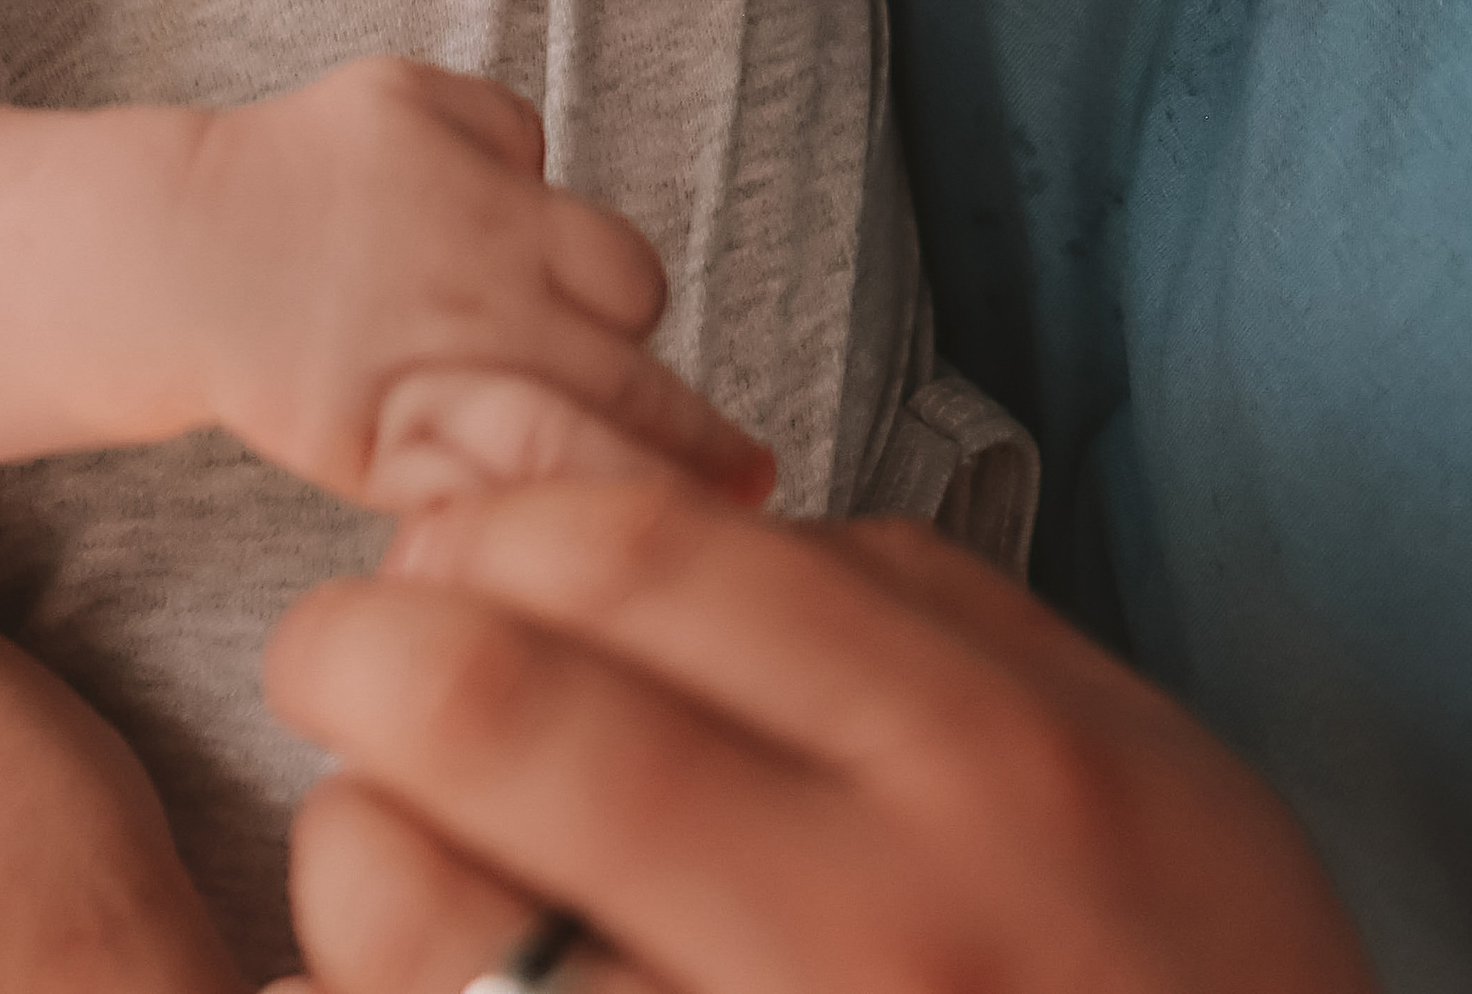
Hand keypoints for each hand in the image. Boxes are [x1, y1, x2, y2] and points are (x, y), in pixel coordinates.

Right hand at [182, 61, 772, 512]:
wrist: (181, 247)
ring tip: (713, 532)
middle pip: (629, 377)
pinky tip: (579, 566)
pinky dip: (536, 532)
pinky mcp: (384, 454)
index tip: (644, 352)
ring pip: (577, 450)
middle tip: (749, 475)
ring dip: (651, 492)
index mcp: (502, 205)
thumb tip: (551, 169)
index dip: (638, 317)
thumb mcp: (409, 93)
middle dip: (695, 435)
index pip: (629, 275)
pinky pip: (482, 507)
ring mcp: (438, 379)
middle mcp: (485, 294)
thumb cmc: (300, 165)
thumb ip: (501, 124)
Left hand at [266, 483, 1378, 993]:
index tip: (447, 545)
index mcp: (980, 765)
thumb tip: (662, 526)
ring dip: (357, 857)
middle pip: (492, 712)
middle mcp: (870, 927)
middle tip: (344, 656)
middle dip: (361, 648)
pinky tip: (437, 989)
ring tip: (383, 849)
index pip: (643, 557)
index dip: (496, 525)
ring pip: (418, 931)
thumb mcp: (1126, 759)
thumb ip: (910, 613)